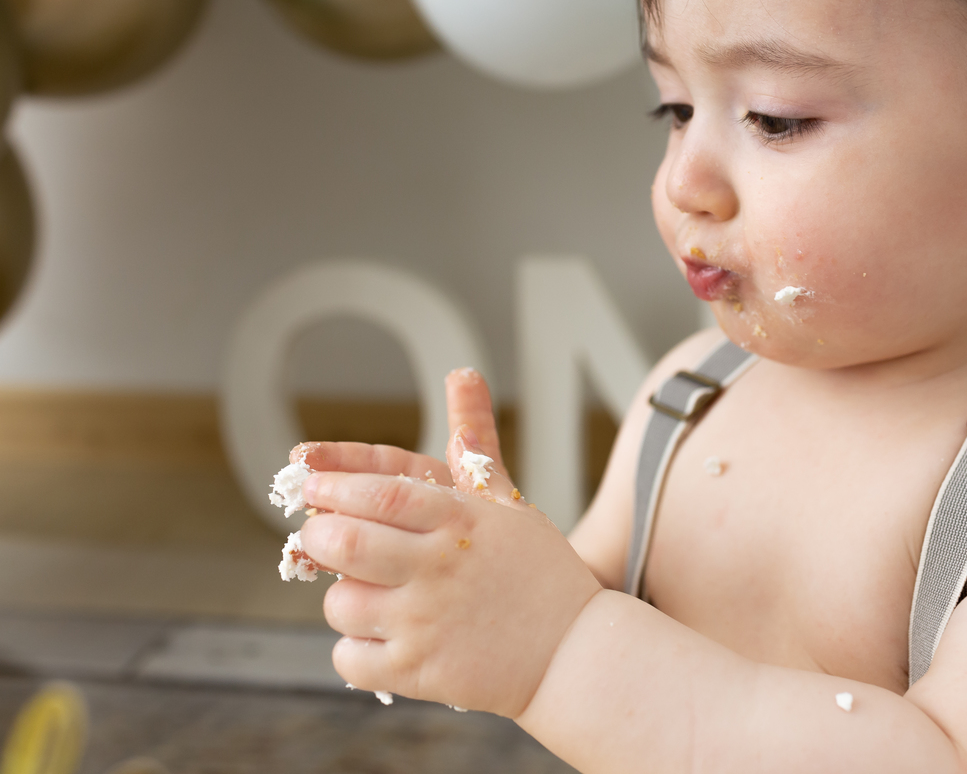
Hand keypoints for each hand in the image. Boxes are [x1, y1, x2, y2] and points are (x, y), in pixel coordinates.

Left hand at [298, 373, 601, 716]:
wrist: (579, 654)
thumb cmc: (541, 574)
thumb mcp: (509, 503)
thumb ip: (474, 445)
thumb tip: (463, 374)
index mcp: (460, 520)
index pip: (379, 492)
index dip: (333, 484)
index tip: (309, 483)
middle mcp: (439, 566)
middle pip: (343, 542)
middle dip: (316, 537)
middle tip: (320, 539)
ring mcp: (427, 621)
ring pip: (340, 604)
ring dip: (343, 598)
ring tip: (367, 596)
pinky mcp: (420, 671)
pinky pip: (350, 659)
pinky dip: (354, 651)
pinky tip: (381, 640)